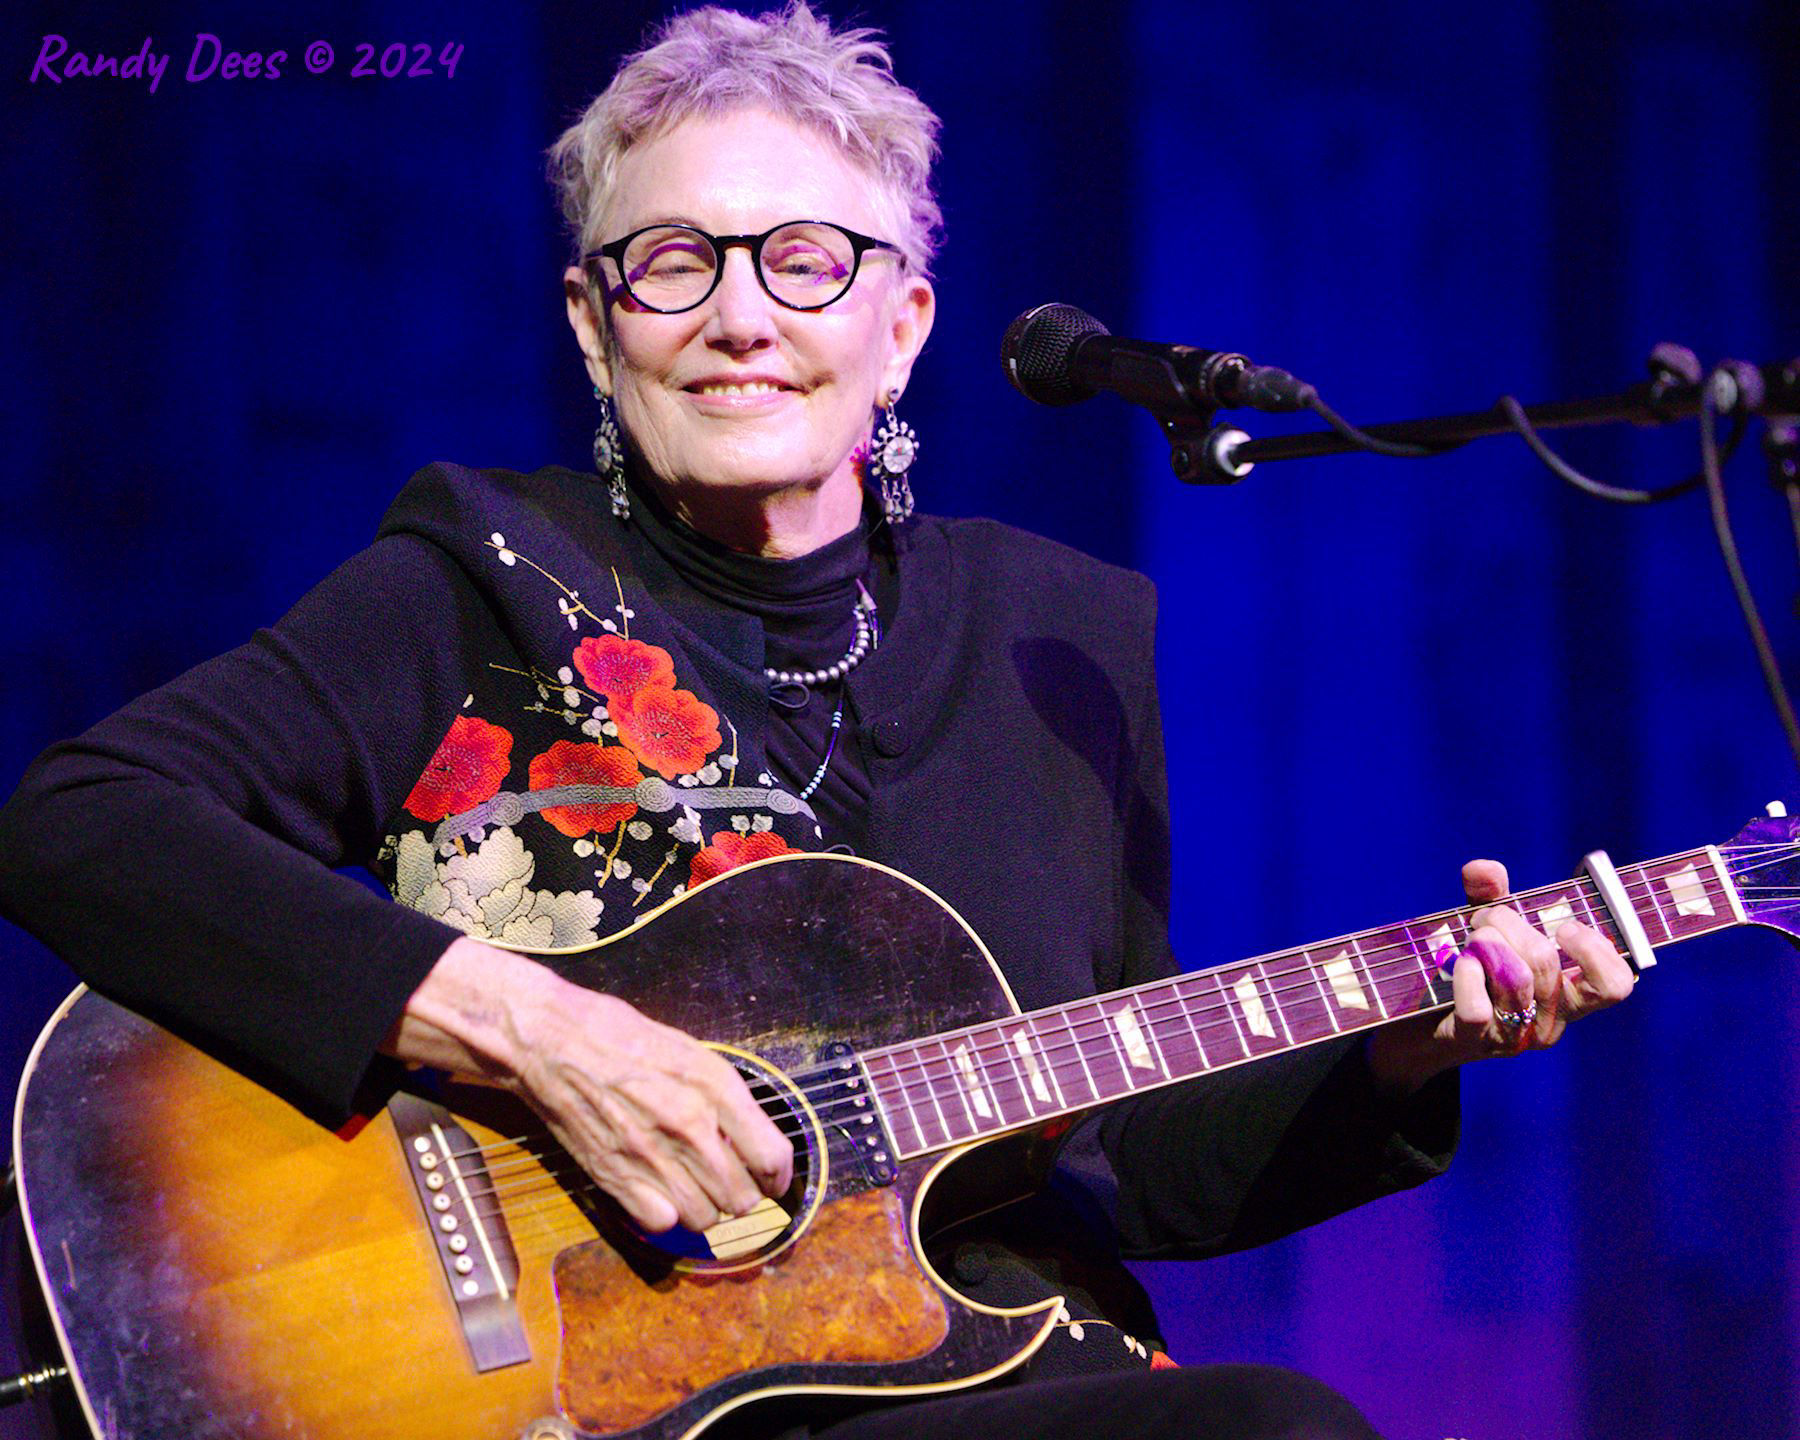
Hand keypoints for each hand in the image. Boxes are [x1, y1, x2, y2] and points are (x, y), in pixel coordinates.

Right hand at [386, 936, 793, 1233]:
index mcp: (714, 1089)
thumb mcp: (692, 1053)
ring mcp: (652, 1157)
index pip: (773, 1157)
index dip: (778, 1175)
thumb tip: (756, 1138)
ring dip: (706, 1208)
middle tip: (730, 1182)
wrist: (555, 1043)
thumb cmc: (622, 1038)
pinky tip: (661, 1191)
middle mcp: (689, 1127)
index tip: (772, 1177)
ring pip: (706, 1219)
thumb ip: (727, 1098)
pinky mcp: (616, 1177)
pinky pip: (663, 1222)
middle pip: (743, 1198)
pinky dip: (667, 1215)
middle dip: (743, 1195)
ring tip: (694, 1185)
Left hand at [1364, 858, 1636, 1095]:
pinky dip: (1465, 972)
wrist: (1420, 1025)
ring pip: (1514, 977)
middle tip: (1483, 920)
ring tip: (1470, 939)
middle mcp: (1548, 1023)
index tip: (1562, 927)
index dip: (1595, 950)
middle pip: (1546, 961)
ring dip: (1484, 942)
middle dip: (1507, 922)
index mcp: (1568, 998)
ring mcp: (1513, 1036)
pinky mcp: (1475, 1040)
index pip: (1614, 986)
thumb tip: (1485, 870)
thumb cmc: (1471, 973)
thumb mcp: (1489, 932)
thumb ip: (1492, 897)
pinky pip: (1477, 1004)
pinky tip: (1460, 963)